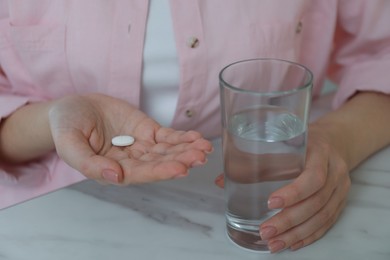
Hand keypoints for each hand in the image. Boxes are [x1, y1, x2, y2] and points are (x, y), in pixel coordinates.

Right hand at [48, 93, 211, 183]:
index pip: (140, 173)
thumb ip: (88, 163)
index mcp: (113, 169)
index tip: (180, 168)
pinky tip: (196, 138)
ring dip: (187, 149)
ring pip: (167, 150)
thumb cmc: (66, 127)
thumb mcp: (69, 144)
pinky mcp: (147, 131)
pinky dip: (182, 137)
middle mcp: (131, 161)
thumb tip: (114, 177)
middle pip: (159, 162)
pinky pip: (167, 136)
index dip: (160, 171)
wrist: (73, 108)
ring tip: (205, 147)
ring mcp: (141, 146)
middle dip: (180, 159)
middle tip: (200, 156)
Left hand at [215, 123, 350, 252]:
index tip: (270, 203)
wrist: (336, 141)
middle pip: (316, 202)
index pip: (313, 177)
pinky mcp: (341, 202)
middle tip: (265, 231)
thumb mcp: (283, 142)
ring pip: (323, 217)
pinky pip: (328, 223)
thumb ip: (254, 161)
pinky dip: (310, 235)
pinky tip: (293, 243)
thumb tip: (221, 180)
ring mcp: (341, 189)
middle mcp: (336, 172)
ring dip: (297, 233)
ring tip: (274, 243)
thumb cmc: (304, 140)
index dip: (294, 193)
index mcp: (322, 153)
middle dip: (289, 220)